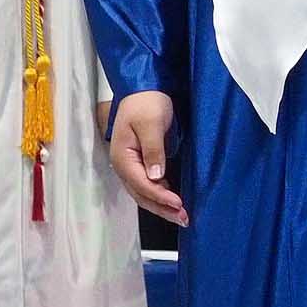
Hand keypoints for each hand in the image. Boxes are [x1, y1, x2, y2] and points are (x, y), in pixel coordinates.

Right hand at [109, 90, 185, 226]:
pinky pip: (148, 185)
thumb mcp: (151, 123)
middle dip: (162, 208)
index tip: (178, 203)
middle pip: (141, 194)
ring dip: (162, 206)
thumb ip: (153, 150)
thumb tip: (156, 177)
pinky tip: (173, 201)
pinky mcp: (140, 163)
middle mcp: (124, 165)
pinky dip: (160, 195)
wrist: (143, 88)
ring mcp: (131, 165)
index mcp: (123, 156)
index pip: (141, 183)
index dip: (160, 196)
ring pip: (144, 193)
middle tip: (184, 218)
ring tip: (181, 216)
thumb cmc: (146, 102)